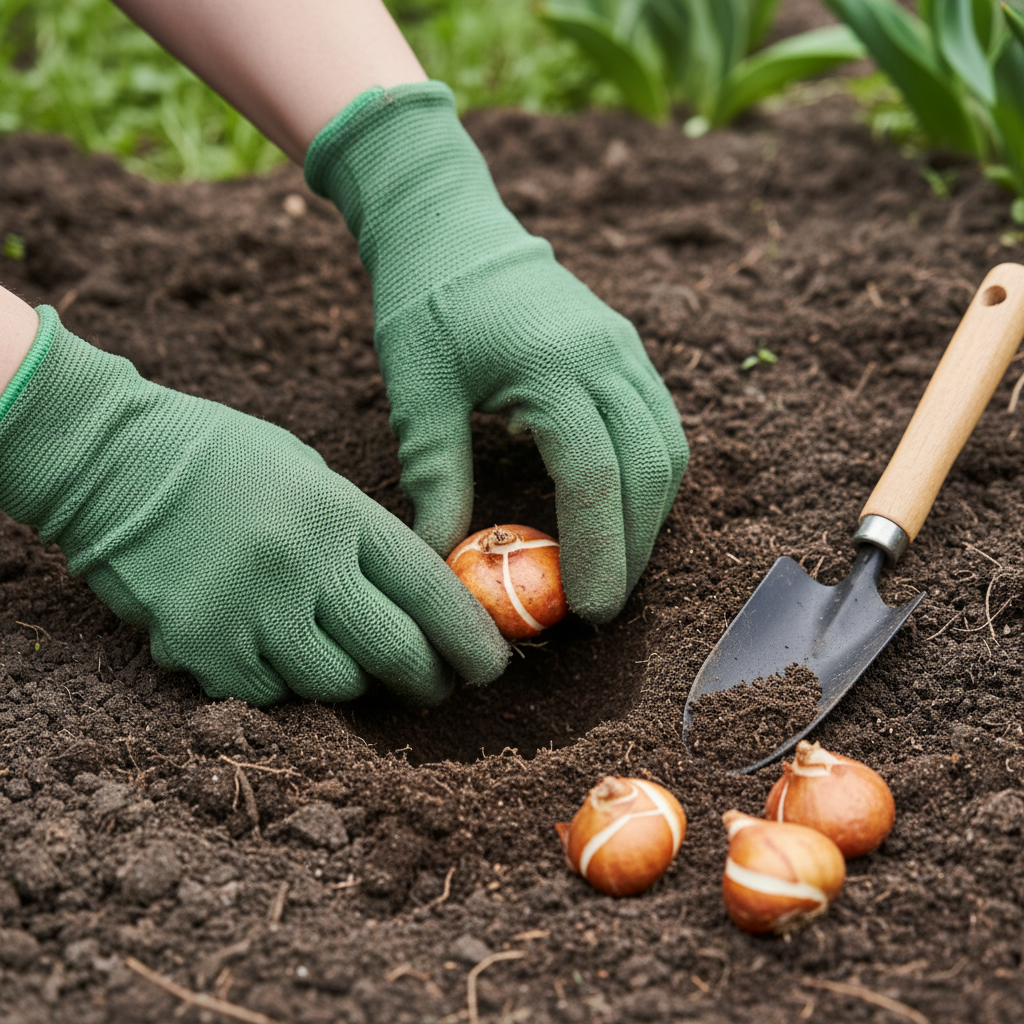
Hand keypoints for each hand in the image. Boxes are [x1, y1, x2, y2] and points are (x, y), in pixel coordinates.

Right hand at [0, 307, 508, 704]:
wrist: (114, 461)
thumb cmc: (225, 459)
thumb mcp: (312, 477)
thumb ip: (362, 538)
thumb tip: (418, 600)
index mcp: (341, 514)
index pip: (431, 592)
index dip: (471, 639)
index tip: (490, 666)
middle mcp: (305, 566)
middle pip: (395, 653)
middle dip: (428, 681)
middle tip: (435, 686)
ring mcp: (251, 611)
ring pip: (336, 686)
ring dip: (356, 684)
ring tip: (353, 664)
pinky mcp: (202, 648)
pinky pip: (271, 695)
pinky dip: (286, 685)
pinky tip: (279, 654)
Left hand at [306, 82, 687, 622]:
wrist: (453, 227)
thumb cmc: (426, 307)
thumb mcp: (418, 395)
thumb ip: (436, 479)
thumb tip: (442, 562)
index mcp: (553, 366)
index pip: (595, 477)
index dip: (599, 553)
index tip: (584, 611)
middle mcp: (607, 356)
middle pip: (648, 471)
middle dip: (633, 549)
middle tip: (601, 605)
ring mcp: (626, 349)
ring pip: (668, 451)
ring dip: (650, 518)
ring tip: (614, 568)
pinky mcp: (628, 349)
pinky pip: (661, 426)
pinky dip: (650, 480)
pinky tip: (621, 512)